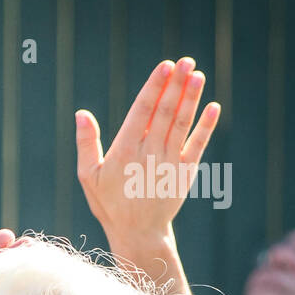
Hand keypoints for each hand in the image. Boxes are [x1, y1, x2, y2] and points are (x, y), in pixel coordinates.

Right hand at [75, 57, 217, 249]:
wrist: (138, 232)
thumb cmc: (109, 202)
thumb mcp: (88, 176)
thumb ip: (87, 144)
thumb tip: (82, 114)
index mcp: (124, 152)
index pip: (142, 112)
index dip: (154, 88)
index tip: (165, 66)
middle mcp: (149, 154)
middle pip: (165, 112)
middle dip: (176, 85)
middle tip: (186, 61)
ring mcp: (170, 163)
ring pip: (182, 124)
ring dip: (191, 98)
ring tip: (197, 74)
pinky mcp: (186, 172)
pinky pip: (198, 144)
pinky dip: (206, 125)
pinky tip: (212, 106)